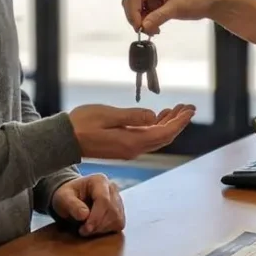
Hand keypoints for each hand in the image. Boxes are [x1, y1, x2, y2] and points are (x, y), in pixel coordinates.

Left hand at [50, 174, 124, 236]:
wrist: (72, 197)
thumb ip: (72, 205)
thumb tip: (84, 215)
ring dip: (102, 229)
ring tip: (88, 229)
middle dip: (98, 225)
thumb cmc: (67, 195)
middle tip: (83, 231)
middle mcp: (112, 188)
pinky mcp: (120, 210)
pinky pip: (119, 223)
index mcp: (99, 180)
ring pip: (117, 218)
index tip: (85, 229)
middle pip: (112, 211)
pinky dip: (107, 230)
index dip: (96, 217)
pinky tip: (95, 228)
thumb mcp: (63, 198)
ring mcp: (118, 199)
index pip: (103, 200)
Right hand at [68, 103, 194, 159]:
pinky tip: (158, 116)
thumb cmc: (82, 124)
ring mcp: (128, 149)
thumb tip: (153, 116)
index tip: (190, 110)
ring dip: (168, 123)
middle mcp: (133, 149)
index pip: (164, 133)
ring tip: (177, 109)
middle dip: (178, 122)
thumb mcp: (108, 115)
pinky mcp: (123, 146)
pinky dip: (156, 126)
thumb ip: (132, 116)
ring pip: (156, 137)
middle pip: (164, 136)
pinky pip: (146, 137)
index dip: (179, 122)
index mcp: (132, 142)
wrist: (64, 140)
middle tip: (188, 107)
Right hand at [121, 0, 233, 34]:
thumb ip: (158, 17)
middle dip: (136, 18)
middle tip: (145, 31)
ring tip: (154, 31)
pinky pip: (146, 14)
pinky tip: (156, 28)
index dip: (133, 13)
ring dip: (143, 22)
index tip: (139, 27)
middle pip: (132, 3)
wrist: (212, 1)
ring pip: (137, 10)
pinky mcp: (158, 3)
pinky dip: (148, 22)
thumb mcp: (177, 7)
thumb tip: (143, 26)